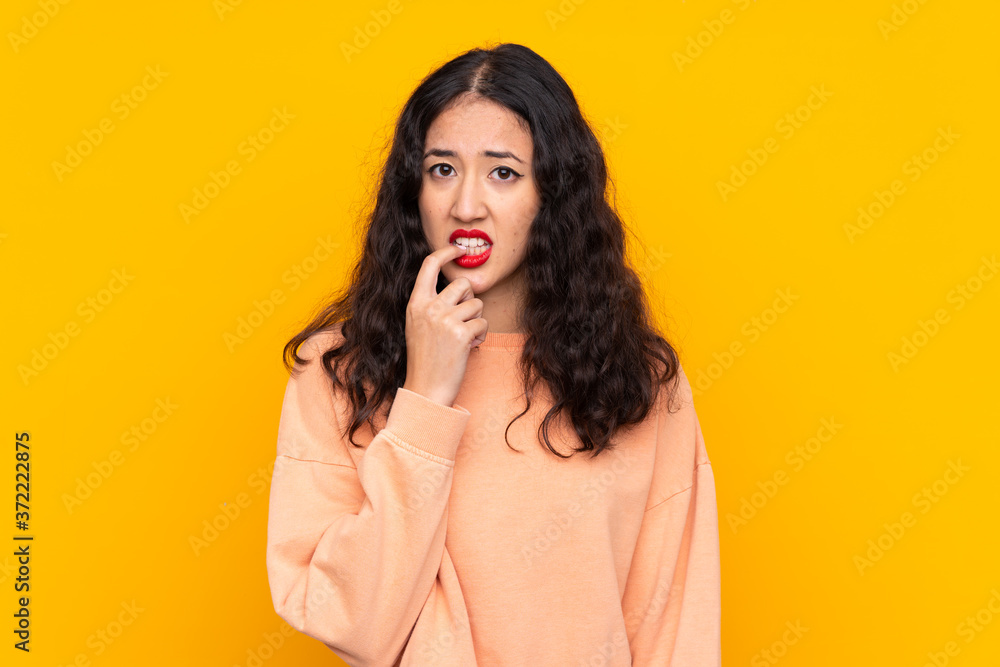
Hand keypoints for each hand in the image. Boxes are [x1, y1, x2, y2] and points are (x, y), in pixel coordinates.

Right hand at [401, 244, 487, 407]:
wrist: (426, 388)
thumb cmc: (426, 359)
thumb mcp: (418, 325)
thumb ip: (432, 303)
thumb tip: (460, 285)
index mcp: (416, 303)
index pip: (429, 265)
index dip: (445, 253)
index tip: (457, 249)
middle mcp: (428, 307)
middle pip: (462, 283)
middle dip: (470, 299)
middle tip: (464, 319)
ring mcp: (444, 320)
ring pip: (477, 304)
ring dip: (477, 320)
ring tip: (464, 337)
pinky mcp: (460, 334)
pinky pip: (483, 323)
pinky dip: (480, 336)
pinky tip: (469, 348)